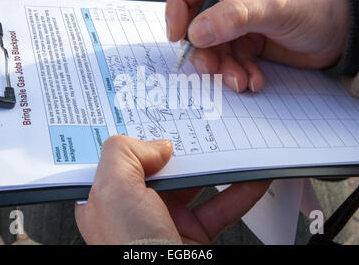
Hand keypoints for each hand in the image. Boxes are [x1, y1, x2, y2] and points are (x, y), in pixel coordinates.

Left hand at [75, 135, 269, 243]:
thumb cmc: (129, 252)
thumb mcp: (112, 191)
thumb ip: (124, 153)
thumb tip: (158, 145)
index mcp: (105, 196)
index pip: (118, 154)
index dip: (134, 132)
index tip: (153, 109)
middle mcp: (133, 207)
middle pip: (160, 164)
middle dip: (182, 144)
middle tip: (200, 120)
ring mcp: (165, 220)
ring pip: (195, 182)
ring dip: (217, 164)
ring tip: (233, 142)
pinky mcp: (194, 234)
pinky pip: (221, 205)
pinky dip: (240, 190)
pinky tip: (254, 175)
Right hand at [165, 0, 349, 92]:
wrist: (344, 34)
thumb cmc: (319, 5)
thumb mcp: (277, 6)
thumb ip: (236, 17)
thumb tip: (196, 31)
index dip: (178, 4)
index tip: (177, 33)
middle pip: (198, 18)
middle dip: (202, 47)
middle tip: (208, 67)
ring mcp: (239, 20)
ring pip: (213, 44)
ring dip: (222, 67)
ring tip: (239, 81)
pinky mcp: (247, 42)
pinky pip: (231, 59)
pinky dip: (238, 73)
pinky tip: (253, 80)